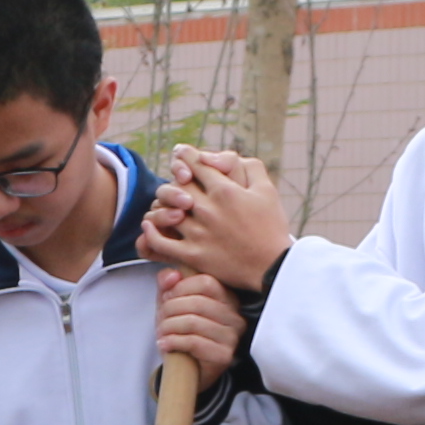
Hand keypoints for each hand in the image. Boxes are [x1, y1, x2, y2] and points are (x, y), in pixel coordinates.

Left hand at [142, 147, 291, 287]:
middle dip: (175, 181)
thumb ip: (248, 166)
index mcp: (225, 190)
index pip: (194, 164)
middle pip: (176, 185)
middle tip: (178, 183)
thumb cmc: (271, 227)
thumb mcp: (267, 190)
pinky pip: (160, 241)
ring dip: (163, 204)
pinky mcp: (192, 255)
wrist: (273, 267)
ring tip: (168, 204)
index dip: (185, 157)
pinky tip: (151, 224)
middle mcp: (208, 209)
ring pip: (165, 210)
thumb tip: (221, 157)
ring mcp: (198, 233)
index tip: (182, 157)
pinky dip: (151, 230)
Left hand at [153, 271, 243, 381]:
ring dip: (168, 326)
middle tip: (160, 319)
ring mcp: (232, 337)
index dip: (180, 288)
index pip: (206, 282)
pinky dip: (173, 341)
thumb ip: (169, 283)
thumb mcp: (172, 303)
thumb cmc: (183, 333)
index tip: (166, 298)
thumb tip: (171, 275)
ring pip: (193, 322)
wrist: (188, 370)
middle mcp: (235, 316)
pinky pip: (194, 342)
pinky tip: (165, 344)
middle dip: (170, 309)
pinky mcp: (224, 356)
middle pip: (197, 302)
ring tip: (161, 333)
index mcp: (227, 298)